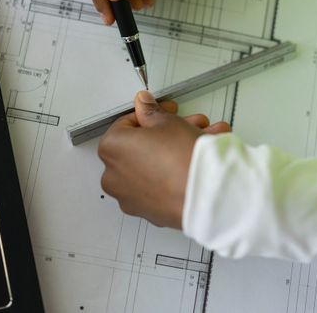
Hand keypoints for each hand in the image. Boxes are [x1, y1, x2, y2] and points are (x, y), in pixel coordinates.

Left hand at [98, 91, 230, 227]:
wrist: (205, 196)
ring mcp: (130, 196)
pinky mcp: (149, 211)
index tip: (166, 110)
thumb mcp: (168, 122)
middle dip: (170, 131)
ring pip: (155, 164)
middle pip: (143, 145)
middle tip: (188, 124)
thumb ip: (151, 111)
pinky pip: (161, 183)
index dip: (151, 113)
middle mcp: (114, 176)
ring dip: (178, 149)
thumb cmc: (182, 161)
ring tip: (205, 140)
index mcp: (111, 148)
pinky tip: (198, 160)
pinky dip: (176, 170)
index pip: (127, 123)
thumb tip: (144, 105)